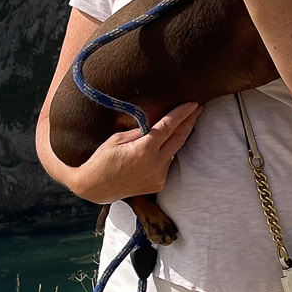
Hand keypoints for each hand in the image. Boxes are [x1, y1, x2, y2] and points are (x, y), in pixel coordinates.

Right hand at [66, 102, 201, 203]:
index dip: (182, 113)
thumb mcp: (118, 139)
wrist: (94, 188)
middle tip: (198, 109)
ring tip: (183, 123)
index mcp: (144, 150)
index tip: (193, 104)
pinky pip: (167, 164)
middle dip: (190, 122)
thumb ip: (140, 131)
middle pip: (179, 138)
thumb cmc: (102, 160)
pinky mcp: (158, 185)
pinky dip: (166, 153)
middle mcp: (155, 164)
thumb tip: (156, 123)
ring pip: (173, 152)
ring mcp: (158, 176)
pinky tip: (164, 146)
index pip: (169, 126)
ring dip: (177, 138)